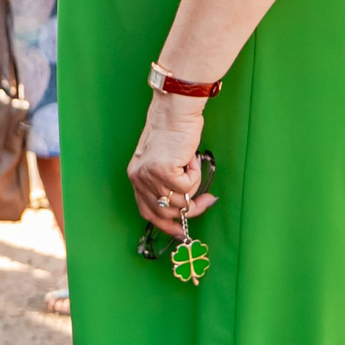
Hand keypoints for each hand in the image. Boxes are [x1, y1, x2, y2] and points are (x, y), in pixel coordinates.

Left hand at [126, 92, 213, 236]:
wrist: (173, 112)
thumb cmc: (172, 133)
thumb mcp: (162, 161)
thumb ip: (165, 182)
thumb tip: (184, 204)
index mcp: (136, 178)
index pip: (147, 212)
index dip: (165, 224)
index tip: (181, 232)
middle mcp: (139, 179)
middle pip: (166, 212)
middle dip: (190, 211)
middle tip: (208, 200)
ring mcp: (150, 176)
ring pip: (182, 199)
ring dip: (194, 183)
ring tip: (190, 163)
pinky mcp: (164, 171)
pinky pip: (189, 186)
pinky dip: (195, 173)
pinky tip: (189, 157)